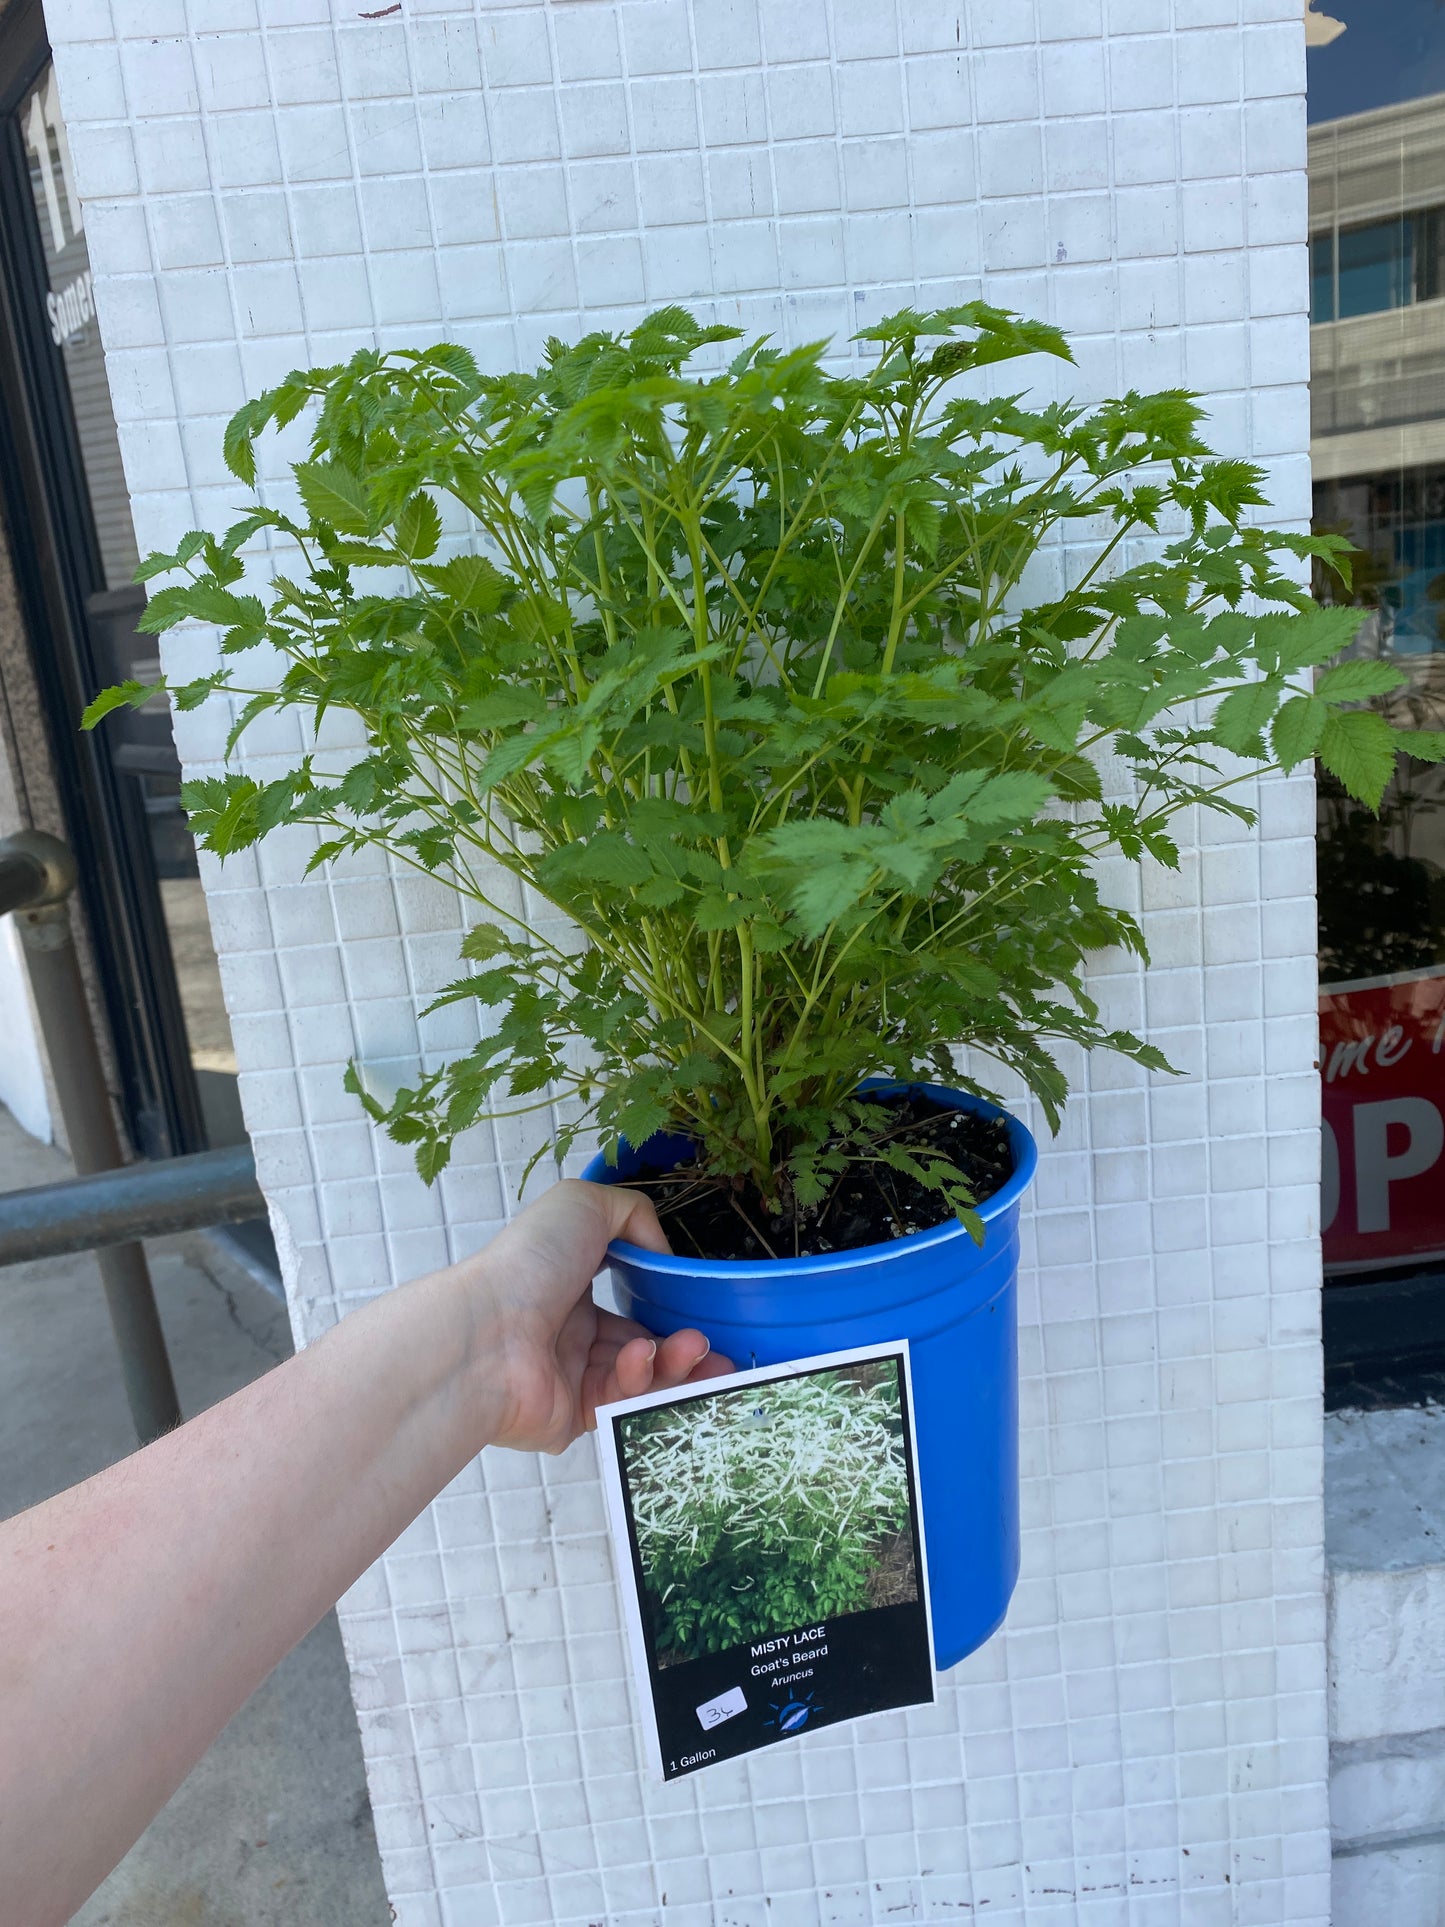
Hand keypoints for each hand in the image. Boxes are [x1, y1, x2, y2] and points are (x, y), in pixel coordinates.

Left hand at [461, 1179, 733, 1453]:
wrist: (487, 1334)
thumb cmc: (530, 1263)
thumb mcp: (583, 1205)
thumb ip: (634, 1215)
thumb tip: (662, 1256)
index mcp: (569, 1286)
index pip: (630, 1300)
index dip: (667, 1304)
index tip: (701, 1305)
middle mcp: (570, 1334)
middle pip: (644, 1343)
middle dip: (683, 1343)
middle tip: (708, 1341)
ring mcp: (572, 1379)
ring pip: (641, 1376)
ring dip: (675, 1361)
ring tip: (695, 1349)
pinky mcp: (574, 1419)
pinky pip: (622, 1404)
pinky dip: (640, 1380)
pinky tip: (641, 1357)